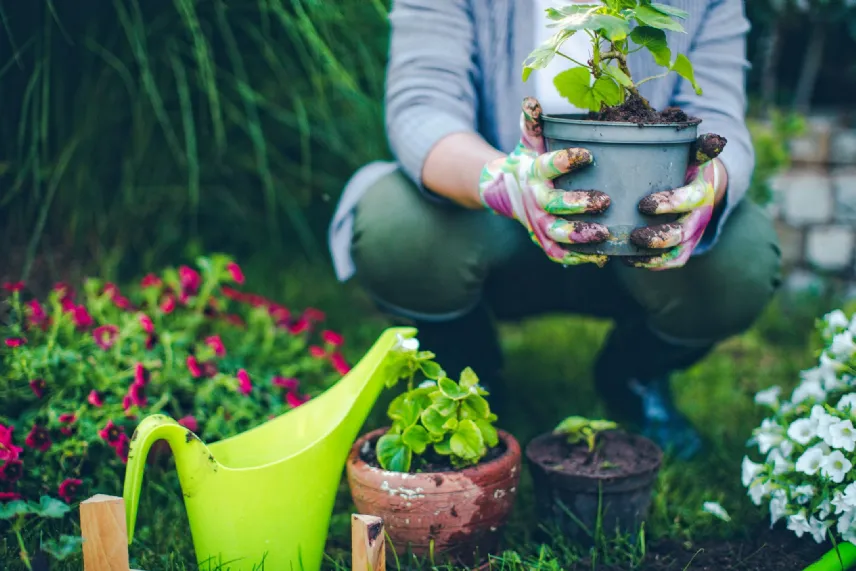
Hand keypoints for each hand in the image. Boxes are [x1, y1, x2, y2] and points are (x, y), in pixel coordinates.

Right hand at [478, 97, 610, 266]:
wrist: (505, 191)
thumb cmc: (529, 161)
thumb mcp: (529, 141)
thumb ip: (533, 123)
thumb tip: (531, 100)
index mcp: (534, 172)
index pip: (549, 166)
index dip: (567, 161)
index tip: (588, 154)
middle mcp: (535, 200)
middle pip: (554, 205)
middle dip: (578, 204)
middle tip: (604, 200)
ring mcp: (539, 223)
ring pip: (557, 233)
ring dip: (580, 235)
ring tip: (605, 232)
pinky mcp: (544, 240)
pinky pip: (559, 253)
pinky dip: (578, 258)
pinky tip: (601, 257)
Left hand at [626, 134, 726, 269]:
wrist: (703, 184)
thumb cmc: (688, 165)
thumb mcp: (694, 153)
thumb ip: (699, 147)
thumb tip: (716, 139)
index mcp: (701, 190)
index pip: (690, 199)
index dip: (669, 204)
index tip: (643, 205)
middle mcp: (699, 215)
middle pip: (683, 233)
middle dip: (659, 237)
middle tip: (634, 236)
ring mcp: (692, 234)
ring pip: (677, 252)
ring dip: (654, 256)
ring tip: (629, 253)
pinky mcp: (684, 247)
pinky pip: (672, 261)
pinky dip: (651, 265)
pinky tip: (628, 260)